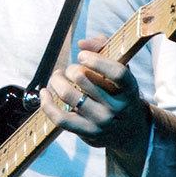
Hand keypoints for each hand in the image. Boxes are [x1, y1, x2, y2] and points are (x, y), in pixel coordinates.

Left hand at [39, 36, 149, 165]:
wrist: (130, 131)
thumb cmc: (120, 92)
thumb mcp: (121, 69)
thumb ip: (104, 48)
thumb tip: (82, 44)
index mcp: (130, 89)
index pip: (117, 73)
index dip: (96, 60)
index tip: (82, 56)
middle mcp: (117, 107)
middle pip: (83, 79)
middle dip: (71, 69)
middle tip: (71, 70)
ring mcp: (101, 122)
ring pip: (68, 95)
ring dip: (57, 80)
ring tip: (58, 77)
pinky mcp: (87, 133)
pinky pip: (60, 118)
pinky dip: (47, 103)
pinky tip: (45, 93)